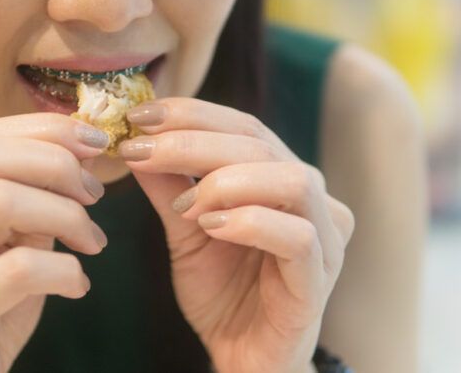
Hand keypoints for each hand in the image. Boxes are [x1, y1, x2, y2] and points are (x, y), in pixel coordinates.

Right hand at [0, 113, 110, 372]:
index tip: (92, 143)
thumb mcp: (4, 245)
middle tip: (94, 194)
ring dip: (67, 216)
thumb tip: (77, 151)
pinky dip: (65, 270)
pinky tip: (77, 285)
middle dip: (53, 164)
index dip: (42, 130)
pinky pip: (17, 270)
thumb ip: (27, 200)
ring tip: (93, 242)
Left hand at [120, 99, 354, 372]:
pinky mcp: (319, 279)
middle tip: (142, 151)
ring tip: (186, 207)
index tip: (139, 116)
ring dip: (227, 182)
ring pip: (292, 180)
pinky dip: (250, 223)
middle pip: (262, 145)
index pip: (245, 126)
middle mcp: (313, 200)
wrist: (243, 358)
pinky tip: (210, 228)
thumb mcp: (186, 231)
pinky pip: (299, 237)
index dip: (192, 114)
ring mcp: (324, 239)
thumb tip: (136, 140)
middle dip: (194, 141)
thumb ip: (169, 187)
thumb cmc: (222, 293)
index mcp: (283, 179)